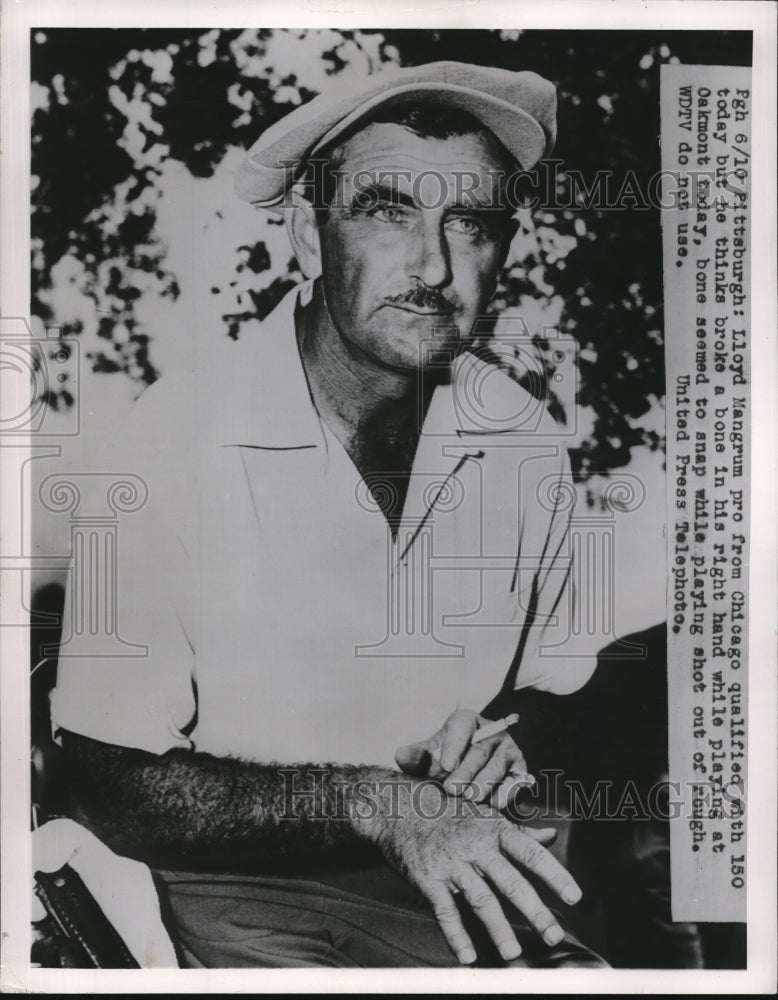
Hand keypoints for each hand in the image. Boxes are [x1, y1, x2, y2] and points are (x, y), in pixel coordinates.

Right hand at [358, 778, 580, 964]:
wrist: (396, 806)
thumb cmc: (447, 809)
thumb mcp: (484, 812)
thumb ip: (519, 830)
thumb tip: (552, 837)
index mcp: (493, 828)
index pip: (530, 852)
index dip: (554, 873)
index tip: (574, 896)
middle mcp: (475, 845)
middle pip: (510, 881)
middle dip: (534, 910)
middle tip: (554, 935)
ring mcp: (451, 862)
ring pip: (480, 899)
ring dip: (498, 929)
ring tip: (513, 952)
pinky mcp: (428, 878)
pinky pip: (444, 911)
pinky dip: (456, 935)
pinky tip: (468, 956)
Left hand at [395, 708, 532, 809]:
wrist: (473, 771)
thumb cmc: (447, 759)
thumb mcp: (430, 754)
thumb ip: (415, 756)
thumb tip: (400, 756)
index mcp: (467, 721)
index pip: (461, 726)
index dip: (454, 744)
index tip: (444, 764)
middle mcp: (492, 732)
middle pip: (479, 751)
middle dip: (465, 771)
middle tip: (451, 789)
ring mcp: (509, 750)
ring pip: (497, 767)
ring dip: (483, 783)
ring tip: (469, 798)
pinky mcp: (520, 771)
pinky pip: (515, 782)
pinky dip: (505, 794)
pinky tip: (492, 806)